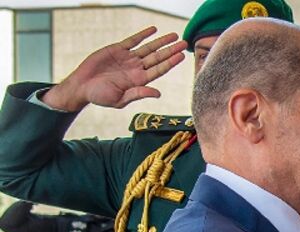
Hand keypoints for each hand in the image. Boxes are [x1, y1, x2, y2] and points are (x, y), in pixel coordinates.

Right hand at [42, 27, 185, 112]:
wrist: (81, 86)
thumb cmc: (100, 96)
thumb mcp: (120, 99)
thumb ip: (138, 93)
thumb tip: (158, 94)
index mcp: (139, 80)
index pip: (159, 69)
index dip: (171, 62)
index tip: (182, 55)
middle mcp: (137, 68)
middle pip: (158, 57)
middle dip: (171, 50)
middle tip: (185, 43)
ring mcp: (128, 58)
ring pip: (149, 48)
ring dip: (161, 42)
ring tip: (174, 36)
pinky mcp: (117, 50)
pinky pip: (133, 41)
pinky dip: (143, 35)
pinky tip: (153, 30)